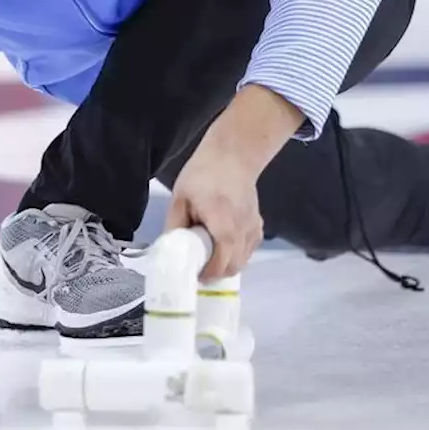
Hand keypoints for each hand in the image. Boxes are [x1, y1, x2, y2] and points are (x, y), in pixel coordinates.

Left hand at [164, 141, 263, 281]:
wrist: (233, 155)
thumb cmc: (203, 174)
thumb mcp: (180, 198)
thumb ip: (175, 226)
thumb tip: (169, 249)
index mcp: (222, 224)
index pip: (221, 262)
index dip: (207, 274)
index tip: (193, 275)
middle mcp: (243, 230)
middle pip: (233, 267)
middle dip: (216, 273)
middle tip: (198, 268)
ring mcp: (254, 228)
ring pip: (243, 261)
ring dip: (226, 265)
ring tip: (209, 257)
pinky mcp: (259, 225)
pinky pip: (249, 250)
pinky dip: (237, 254)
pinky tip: (223, 246)